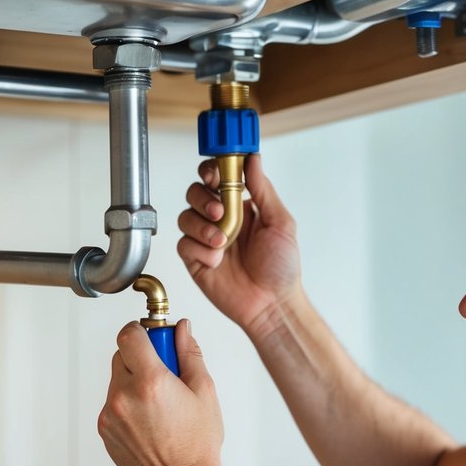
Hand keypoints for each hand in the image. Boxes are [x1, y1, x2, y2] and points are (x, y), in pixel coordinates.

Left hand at [97, 320, 223, 465]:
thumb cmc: (197, 441)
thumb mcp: (204, 391)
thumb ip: (189, 354)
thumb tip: (182, 329)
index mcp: (151, 382)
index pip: (129, 335)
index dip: (140, 330)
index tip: (150, 336)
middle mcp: (124, 396)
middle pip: (122, 355)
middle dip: (140, 357)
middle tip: (163, 373)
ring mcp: (110, 414)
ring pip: (117, 380)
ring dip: (134, 382)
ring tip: (158, 404)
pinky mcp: (104, 429)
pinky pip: (113, 403)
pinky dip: (127, 404)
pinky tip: (149, 420)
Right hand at [177, 154, 300, 337]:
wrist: (272, 305)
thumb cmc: (282, 268)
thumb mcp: (280, 223)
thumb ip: (263, 189)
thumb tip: (253, 159)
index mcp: (240, 207)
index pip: (216, 179)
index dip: (210, 172)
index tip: (214, 175)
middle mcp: (220, 220)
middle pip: (195, 193)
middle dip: (203, 199)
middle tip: (218, 212)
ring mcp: (206, 240)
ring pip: (185, 217)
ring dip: (201, 226)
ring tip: (221, 242)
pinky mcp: (195, 261)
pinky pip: (184, 245)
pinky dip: (198, 249)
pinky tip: (216, 260)